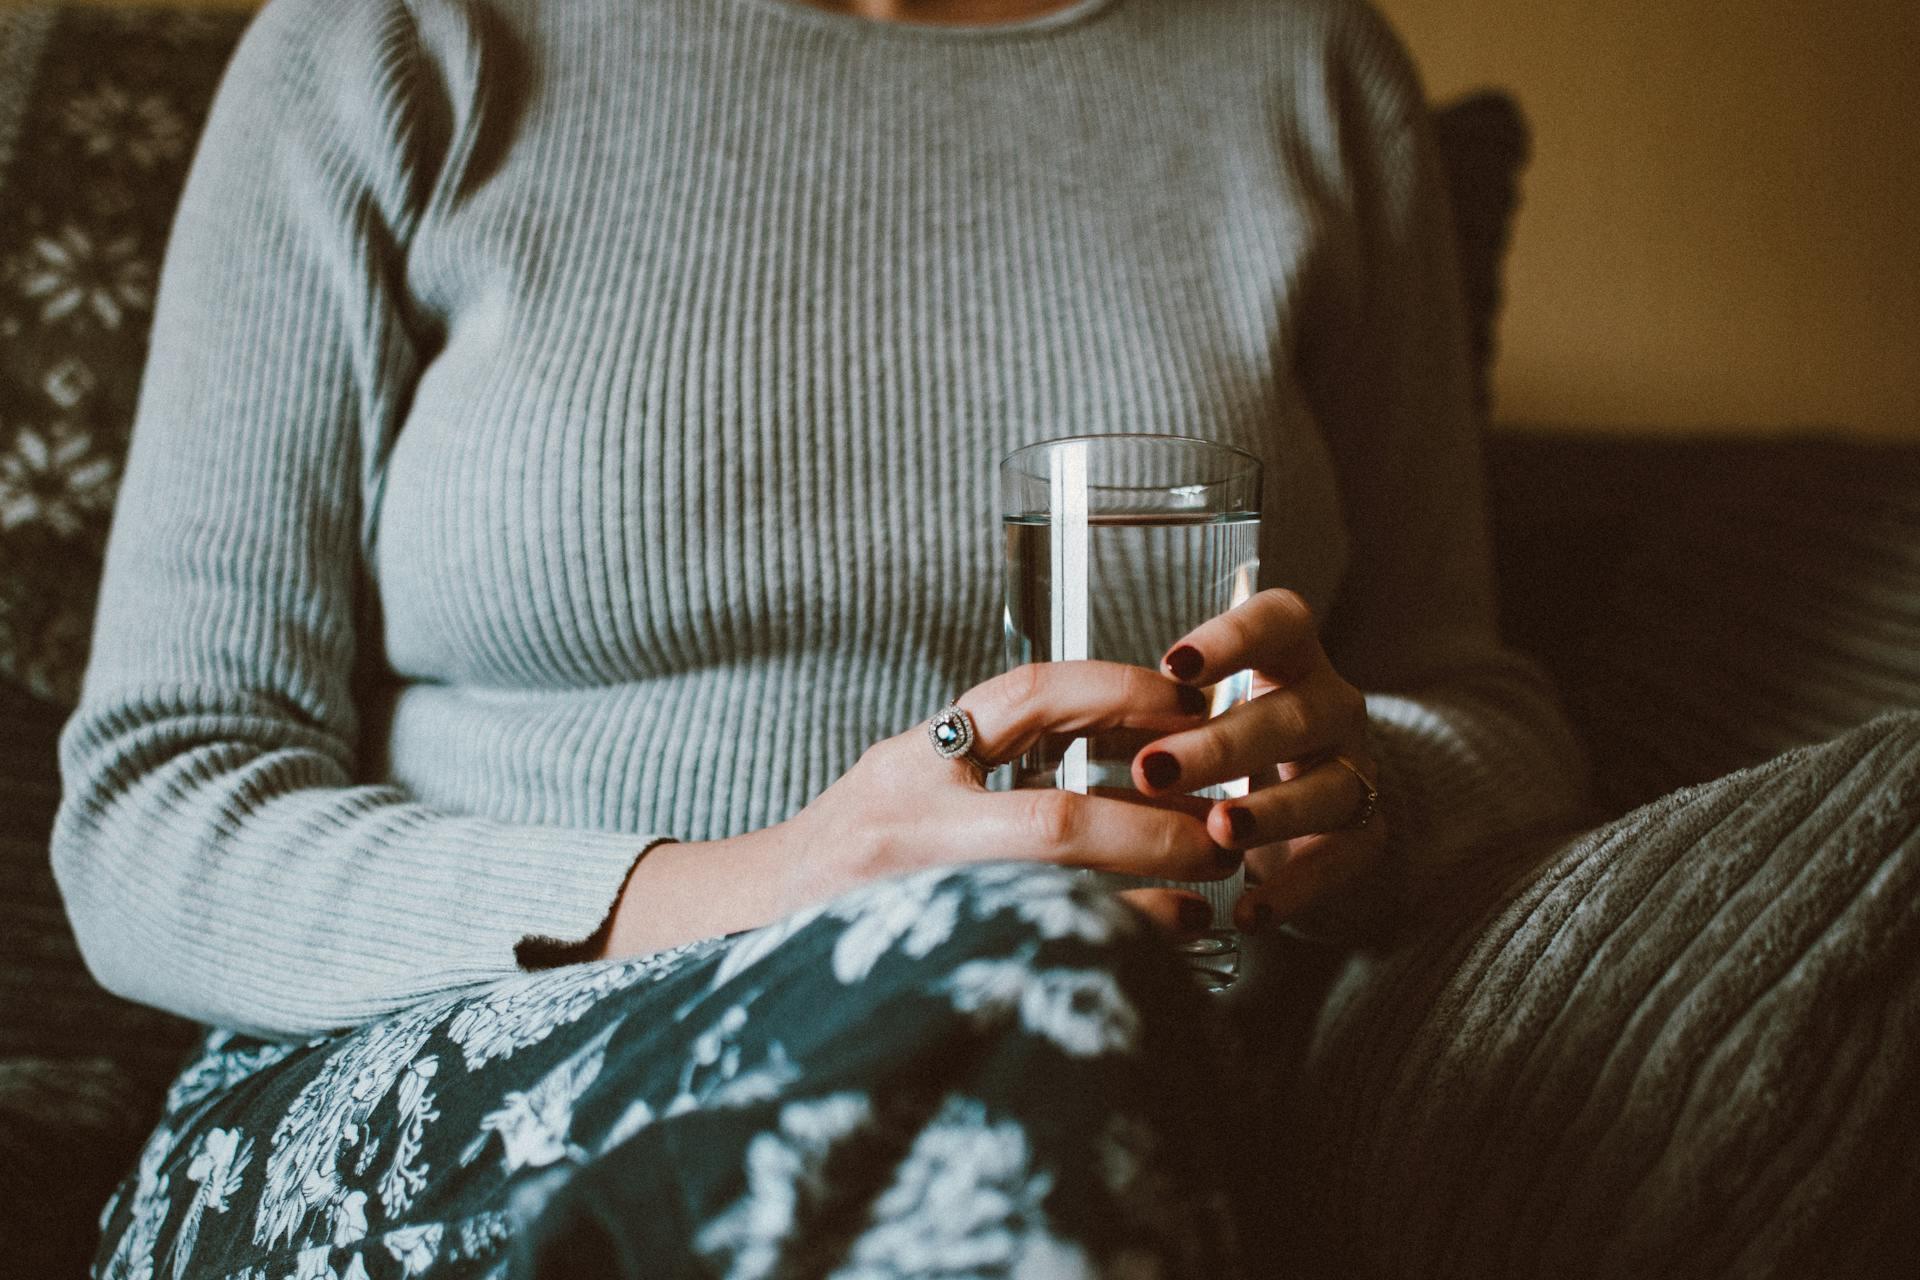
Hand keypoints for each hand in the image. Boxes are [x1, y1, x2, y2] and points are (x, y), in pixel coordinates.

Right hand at [600, 661, 1235, 958]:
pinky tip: (1153, 957)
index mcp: (912, 760)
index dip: (1117, 689)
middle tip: (1220, 833)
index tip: (1186, 703)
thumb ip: (997, 761)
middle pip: (1053, 819)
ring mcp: (908, 901)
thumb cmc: (847, 852)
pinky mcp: (918, 962)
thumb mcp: (908, 778)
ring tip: (1205, 902)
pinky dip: (1103, 954)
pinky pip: (1028, 959)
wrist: (742, 923)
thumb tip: (1137, 751)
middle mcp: (906, 823)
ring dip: (1144, 905)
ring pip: (1050, 904)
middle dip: (1152, 827)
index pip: (1025, 697)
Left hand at [1132, 589, 1385, 932]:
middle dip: (1223, 743)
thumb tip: (1061, 725)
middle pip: (1295, 712)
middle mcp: (1330, 708)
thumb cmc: (1226, 755)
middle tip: (1154, 769)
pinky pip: (1341, 860)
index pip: (1281, 621)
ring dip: (1271, 810)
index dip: (1234, 638)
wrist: (1299, 824)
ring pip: (1331, 786)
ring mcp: (1354, 771)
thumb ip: (1150, 716)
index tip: (1174, 667)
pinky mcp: (1363, 836)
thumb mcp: (1191, 721)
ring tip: (1218, 831)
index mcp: (1287, 660)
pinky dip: (1293, 887)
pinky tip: (1247, 911)